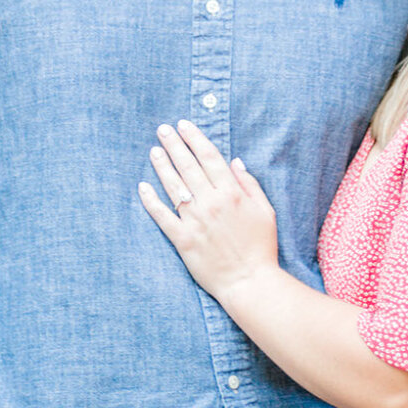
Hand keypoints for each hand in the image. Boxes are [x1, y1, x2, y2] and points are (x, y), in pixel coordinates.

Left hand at [138, 120, 279, 299]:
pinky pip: (162, 216)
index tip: (184, 125)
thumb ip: (250, 184)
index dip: (195, 138)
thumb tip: (235, 161)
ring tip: (154, 151)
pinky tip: (142, 187)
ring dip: (162, 165)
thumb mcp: (265, 211)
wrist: (251, 282)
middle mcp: (211, 202)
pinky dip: (151, 201)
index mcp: (231, 193)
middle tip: (162, 130)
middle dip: (174, 144)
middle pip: (188, 166)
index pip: (209, 157)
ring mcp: (195, 221)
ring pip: (173, 186)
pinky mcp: (183, 240)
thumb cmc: (261, 246)